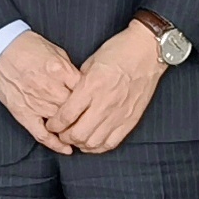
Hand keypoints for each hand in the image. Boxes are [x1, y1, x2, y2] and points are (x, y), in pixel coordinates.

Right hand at [0, 32, 81, 154]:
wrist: (0, 49)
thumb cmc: (28, 47)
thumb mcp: (56, 51)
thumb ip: (70, 70)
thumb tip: (84, 85)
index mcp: (60, 71)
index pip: (85, 91)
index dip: (92, 99)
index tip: (96, 103)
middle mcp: (49, 88)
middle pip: (75, 109)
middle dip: (84, 115)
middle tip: (92, 120)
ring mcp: (36, 102)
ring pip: (61, 123)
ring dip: (72, 129)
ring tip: (81, 133)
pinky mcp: (23, 113)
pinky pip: (41, 134)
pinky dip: (55, 144)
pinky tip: (66, 148)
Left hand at [50, 23, 167, 153]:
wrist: (148, 52)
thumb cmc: (119, 51)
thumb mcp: (90, 62)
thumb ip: (78, 83)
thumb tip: (68, 99)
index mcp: (91, 86)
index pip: (66, 115)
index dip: (54, 124)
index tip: (51, 124)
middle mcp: (104, 103)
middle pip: (77, 134)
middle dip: (64, 136)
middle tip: (61, 132)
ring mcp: (119, 114)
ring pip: (93, 142)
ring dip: (80, 143)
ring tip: (76, 137)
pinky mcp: (131, 120)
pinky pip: (112, 143)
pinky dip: (98, 147)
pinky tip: (92, 142)